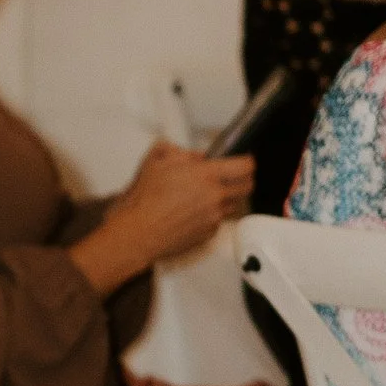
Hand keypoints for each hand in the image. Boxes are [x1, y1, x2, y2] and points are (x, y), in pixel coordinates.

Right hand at [85, 140, 256, 284]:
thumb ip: (180, 152)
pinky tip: (193, 213)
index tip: (244, 161)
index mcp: (206, 175)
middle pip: (247, 187)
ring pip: (234, 205)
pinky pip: (218, 221)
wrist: (138, 231)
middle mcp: (215, 196)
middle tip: (232, 177)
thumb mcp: (157, 160)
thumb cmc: (145, 199)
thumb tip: (195, 157)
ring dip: (226, 198)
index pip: (245, 166)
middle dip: (243, 179)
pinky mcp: (208, 233)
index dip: (247, 161)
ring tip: (207, 197)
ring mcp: (214, 217)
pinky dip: (211, 216)